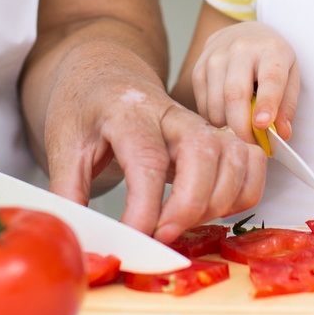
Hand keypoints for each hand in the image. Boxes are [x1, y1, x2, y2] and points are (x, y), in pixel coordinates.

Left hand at [41, 47, 267, 243]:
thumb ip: (68, 190)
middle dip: (188, 206)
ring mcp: (200, 122)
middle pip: (202, 154)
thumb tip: (79, 236)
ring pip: (234, 158)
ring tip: (180, 224)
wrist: (106, 76)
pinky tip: (209, 211)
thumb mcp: (62, 143)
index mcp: (128, 111)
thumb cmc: (86, 109)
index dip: (144, 207)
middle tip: (160, 237)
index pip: (147, 159)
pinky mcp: (217, 135)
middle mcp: (172, 113)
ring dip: (216, 203)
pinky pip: (251, 163)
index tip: (132, 238)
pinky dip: (242, 194)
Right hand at [190, 21, 298, 144]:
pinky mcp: (199, 68)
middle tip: (251, 146)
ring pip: (216, 104)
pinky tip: (227, 118)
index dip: (266, 103)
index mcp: (271, 50)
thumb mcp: (291, 75)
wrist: (243, 33)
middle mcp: (241, 50)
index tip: (263, 126)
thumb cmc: (271, 59)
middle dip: (242, 128)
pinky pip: (203, 104)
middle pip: (235, 95)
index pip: (269, 79)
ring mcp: (215, 57)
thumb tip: (281, 134)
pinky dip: (214, 119)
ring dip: (228, 126)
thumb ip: (287, 105)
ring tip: (241, 131)